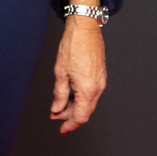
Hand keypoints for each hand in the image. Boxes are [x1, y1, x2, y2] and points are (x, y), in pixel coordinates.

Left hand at [50, 15, 106, 133]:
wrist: (85, 28)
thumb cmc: (73, 45)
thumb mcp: (60, 72)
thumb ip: (59, 94)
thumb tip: (57, 108)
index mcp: (88, 90)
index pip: (80, 116)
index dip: (70, 124)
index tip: (61, 128)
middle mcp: (98, 87)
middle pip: (85, 111)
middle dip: (70, 115)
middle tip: (55, 114)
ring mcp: (101, 81)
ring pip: (88, 102)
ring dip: (75, 106)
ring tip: (60, 103)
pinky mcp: (100, 74)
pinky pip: (91, 92)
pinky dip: (81, 97)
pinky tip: (71, 93)